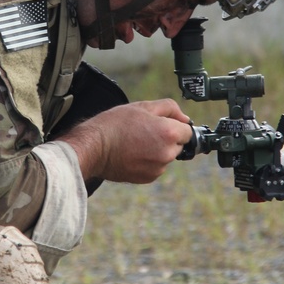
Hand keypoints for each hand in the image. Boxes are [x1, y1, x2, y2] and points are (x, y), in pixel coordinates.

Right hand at [57, 99, 192, 183]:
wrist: (94, 147)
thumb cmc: (115, 124)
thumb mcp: (143, 106)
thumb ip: (170, 108)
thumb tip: (184, 118)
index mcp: (169, 133)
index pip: (188, 131)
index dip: (176, 125)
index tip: (164, 124)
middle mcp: (167, 153)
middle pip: (178, 145)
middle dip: (167, 138)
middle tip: (144, 131)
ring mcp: (158, 168)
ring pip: (166, 156)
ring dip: (157, 150)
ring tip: (135, 142)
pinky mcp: (148, 178)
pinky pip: (155, 167)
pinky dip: (148, 161)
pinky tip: (132, 153)